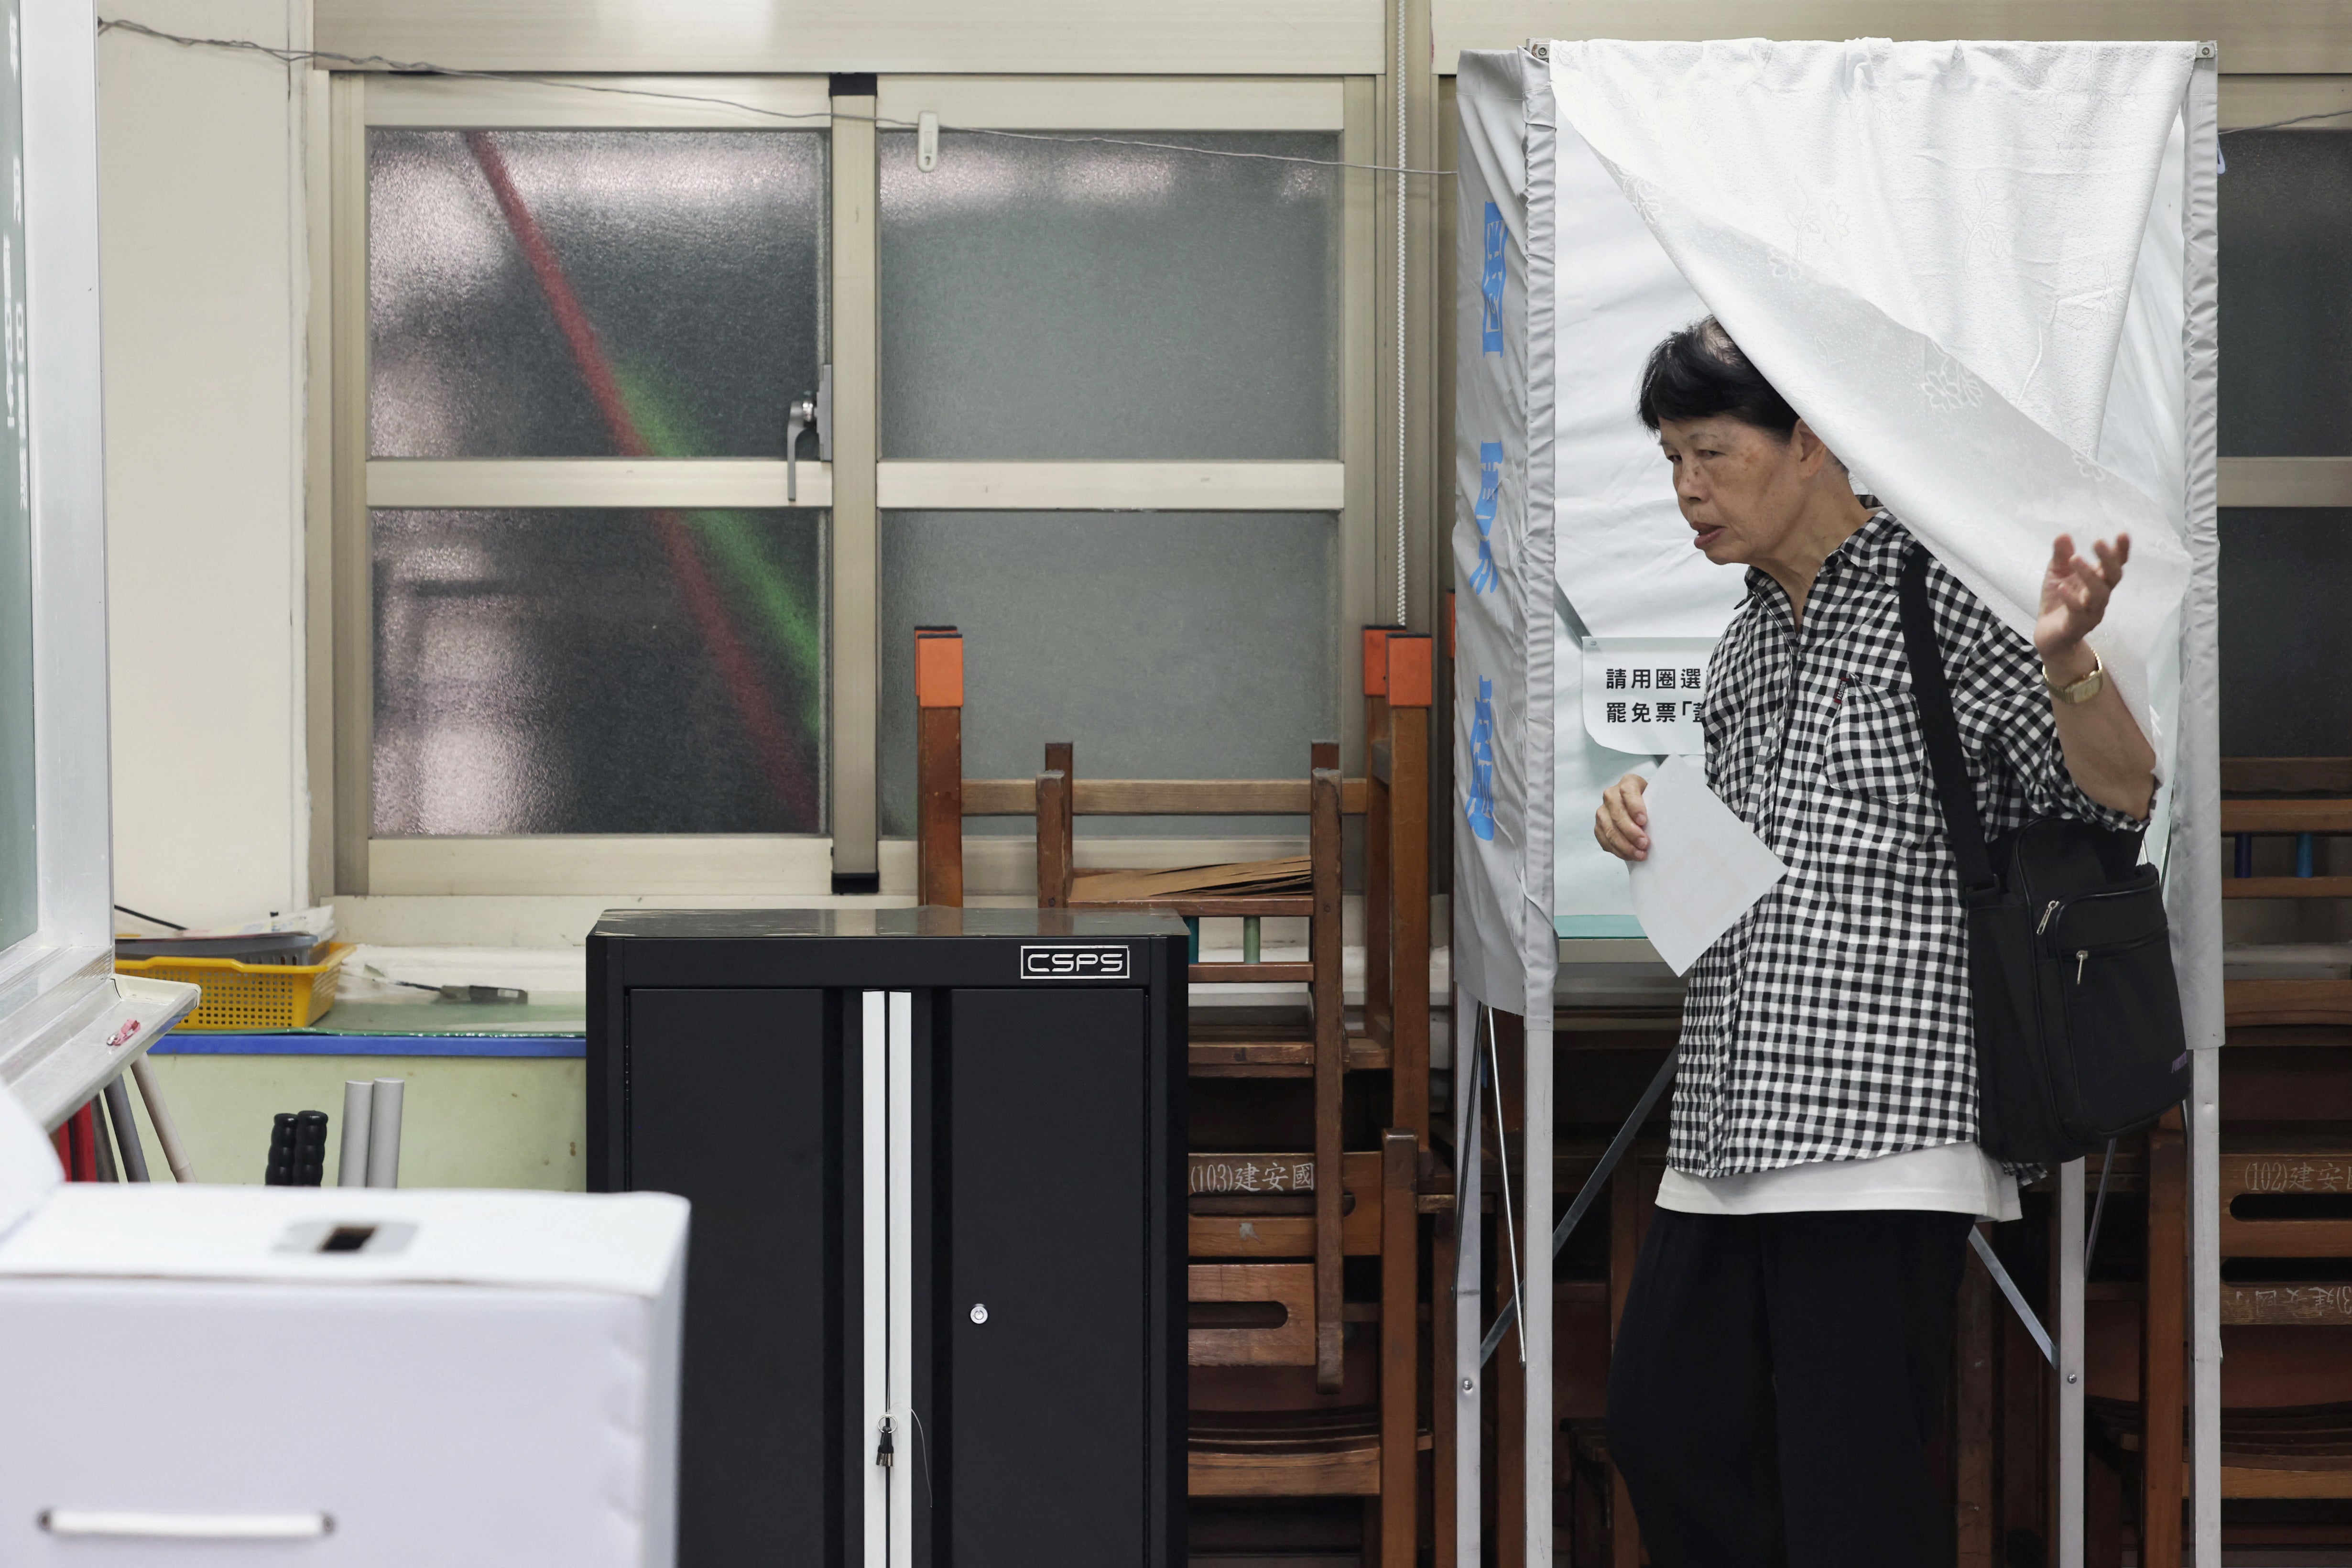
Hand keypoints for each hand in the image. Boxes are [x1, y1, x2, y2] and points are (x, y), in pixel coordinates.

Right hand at [1595, 773, 1650, 860]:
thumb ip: (1658, 806)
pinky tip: (1630, 855)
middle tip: (1644, 844)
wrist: (1638, 808)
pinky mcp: (1598, 826)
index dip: (1635, 807)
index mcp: (1628, 783)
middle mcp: (1611, 795)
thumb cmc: (1650, 804)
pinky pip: (1605, 840)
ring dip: (1625, 845)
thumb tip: (1664, 825)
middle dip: (1631, 832)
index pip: (1628, 791)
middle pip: (1617, 813)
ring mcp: (1602, 811)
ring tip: (1639, 854)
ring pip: (1609, 830)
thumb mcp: (1657, 799)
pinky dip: (1618, 850)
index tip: (1644, 821)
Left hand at [2036, 532, 2128, 681]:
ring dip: (2089, 575)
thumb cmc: (2058, 602)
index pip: (2115, 565)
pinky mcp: (2076, 626)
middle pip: (2114, 577)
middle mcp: (2099, 596)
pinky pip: (2078, 612)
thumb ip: (2061, 556)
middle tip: (2098, 541)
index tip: (2122, 534)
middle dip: (2109, 559)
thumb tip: (2063, 534)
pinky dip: (2071, 599)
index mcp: (2098, 581)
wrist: (2049, 636)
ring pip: (2099, 595)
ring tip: (2076, 558)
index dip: (2121, 551)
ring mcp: (2091, 612)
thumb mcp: (2056, 574)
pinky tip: (2063, 587)